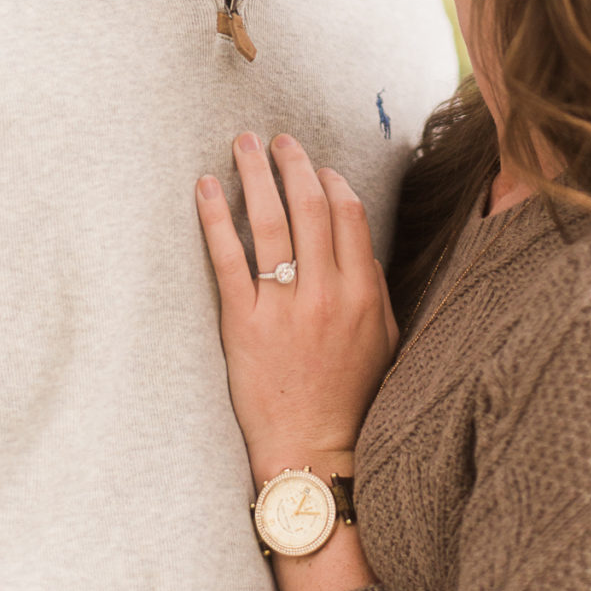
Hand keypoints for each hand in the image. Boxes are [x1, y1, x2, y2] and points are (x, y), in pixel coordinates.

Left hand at [197, 132, 399, 475]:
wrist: (315, 451)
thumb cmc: (351, 398)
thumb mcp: (383, 340)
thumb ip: (374, 289)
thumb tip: (357, 245)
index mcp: (363, 292)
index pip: (348, 214)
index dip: (330, 180)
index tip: (315, 165)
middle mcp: (327, 292)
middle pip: (310, 205)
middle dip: (293, 163)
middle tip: (276, 139)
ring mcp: (285, 307)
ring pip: (271, 222)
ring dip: (257, 175)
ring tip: (243, 146)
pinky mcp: (244, 324)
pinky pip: (228, 259)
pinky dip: (217, 218)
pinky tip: (207, 188)